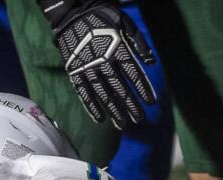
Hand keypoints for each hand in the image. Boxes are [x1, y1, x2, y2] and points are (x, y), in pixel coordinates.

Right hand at [39, 0, 156, 130]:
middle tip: (139, 119)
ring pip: (103, 94)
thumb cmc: (102, 17)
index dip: (142, 89)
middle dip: (130, 105)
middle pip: (120, 88)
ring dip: (113, 111)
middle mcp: (103, 61)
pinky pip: (83, 92)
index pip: (133, 74)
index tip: (150, 103)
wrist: (72, 12)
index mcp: (117, 49)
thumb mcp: (125, 22)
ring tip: (122, 125)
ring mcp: (88, 67)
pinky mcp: (75, 70)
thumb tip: (150, 62)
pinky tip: (99, 119)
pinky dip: (91, 106)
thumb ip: (139, 42)